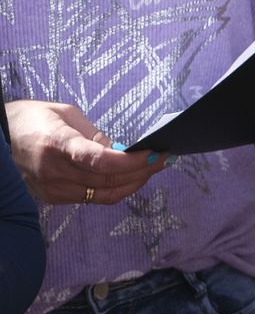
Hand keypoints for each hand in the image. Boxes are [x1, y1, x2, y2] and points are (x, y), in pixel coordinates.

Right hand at [5, 101, 166, 204]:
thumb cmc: (31, 119)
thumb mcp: (66, 114)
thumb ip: (95, 135)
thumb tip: (123, 151)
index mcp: (57, 144)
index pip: (102, 162)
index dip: (133, 162)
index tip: (155, 154)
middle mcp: (54, 171)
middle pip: (109, 181)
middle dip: (142, 172)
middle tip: (162, 160)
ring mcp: (53, 188)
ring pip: (105, 195)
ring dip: (133, 183)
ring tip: (152, 169)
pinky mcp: (53, 198)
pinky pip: (92, 199)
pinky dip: (114, 190)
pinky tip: (128, 178)